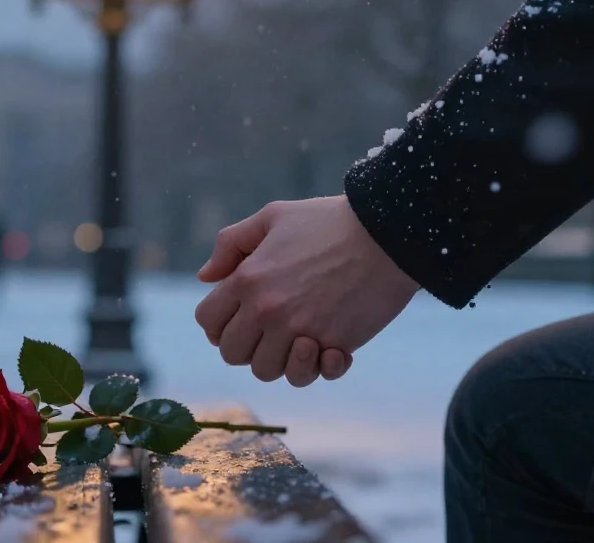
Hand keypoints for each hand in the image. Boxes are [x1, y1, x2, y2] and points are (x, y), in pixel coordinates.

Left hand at [194, 195, 417, 385]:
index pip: (209, 322)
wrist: (387, 233)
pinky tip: (329, 348)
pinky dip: (318, 368)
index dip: (221, 321)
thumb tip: (206, 277)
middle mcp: (266, 311)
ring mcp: (299, 331)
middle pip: (233, 354)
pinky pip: (312, 376)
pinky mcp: (333, 345)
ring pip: (268, 371)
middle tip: (272, 327)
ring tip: (302, 337)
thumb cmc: (328, 221)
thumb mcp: (273, 217)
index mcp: (246, 280)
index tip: (242, 315)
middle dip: (247, 344)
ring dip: (281, 358)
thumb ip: (231, 243)